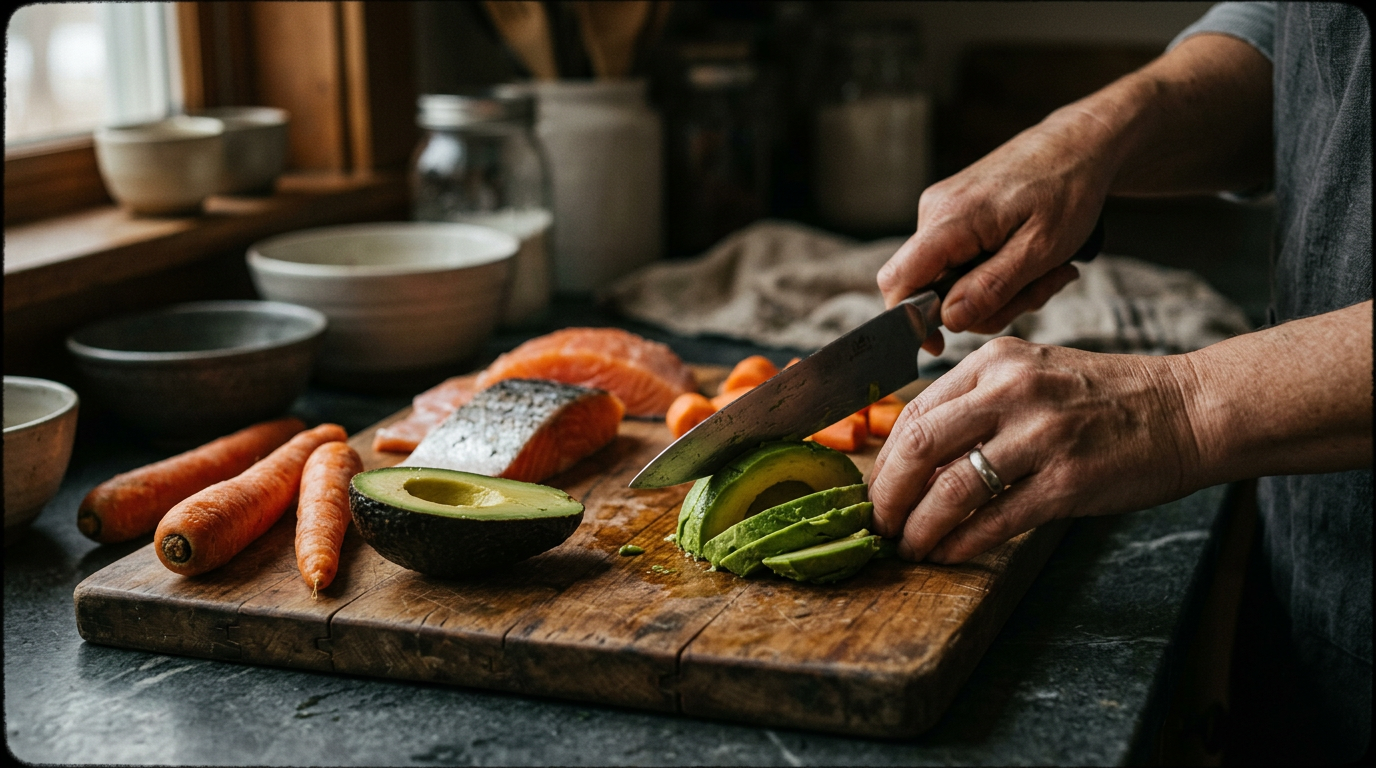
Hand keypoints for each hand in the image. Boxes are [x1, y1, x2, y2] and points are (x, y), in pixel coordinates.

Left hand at [868, 337, 1199, 562]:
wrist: (1188, 409)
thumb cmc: (1105, 398)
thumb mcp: (1034, 375)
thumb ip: (977, 405)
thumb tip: (914, 461)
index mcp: (996, 362)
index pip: (915, 411)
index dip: (886, 459)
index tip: (877, 491)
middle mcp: (1014, 391)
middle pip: (919, 445)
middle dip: (887, 494)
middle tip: (879, 524)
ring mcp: (1042, 436)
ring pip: (951, 488)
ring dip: (920, 527)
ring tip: (909, 547)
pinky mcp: (1069, 481)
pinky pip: (996, 519)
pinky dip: (961, 543)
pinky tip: (947, 554)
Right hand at [878, 107, 1116, 355]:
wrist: (1081, 142)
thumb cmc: (1070, 189)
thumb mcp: (1041, 249)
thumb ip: (992, 287)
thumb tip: (948, 320)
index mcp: (950, 218)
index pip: (897, 281)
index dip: (910, 321)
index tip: (941, 345)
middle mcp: (935, 211)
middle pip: (928, 288)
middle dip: (980, 306)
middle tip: (1038, 292)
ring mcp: (942, 210)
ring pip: (949, 278)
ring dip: (997, 290)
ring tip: (1046, 271)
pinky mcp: (955, 213)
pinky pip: (960, 261)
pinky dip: (994, 272)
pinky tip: (1028, 259)